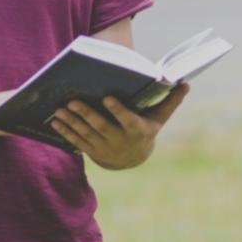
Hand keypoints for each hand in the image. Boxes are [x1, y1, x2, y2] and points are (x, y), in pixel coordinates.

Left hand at [49, 83, 189, 169]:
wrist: (133, 158)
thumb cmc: (147, 129)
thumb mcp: (159, 117)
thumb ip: (170, 100)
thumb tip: (186, 83)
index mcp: (137, 130)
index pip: (127, 120)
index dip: (117, 110)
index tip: (107, 97)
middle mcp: (120, 141)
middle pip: (101, 127)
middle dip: (86, 114)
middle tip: (73, 100)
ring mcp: (105, 148)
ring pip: (86, 134)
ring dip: (72, 122)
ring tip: (60, 108)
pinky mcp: (92, 152)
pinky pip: (77, 141)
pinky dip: (65, 131)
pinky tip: (55, 120)